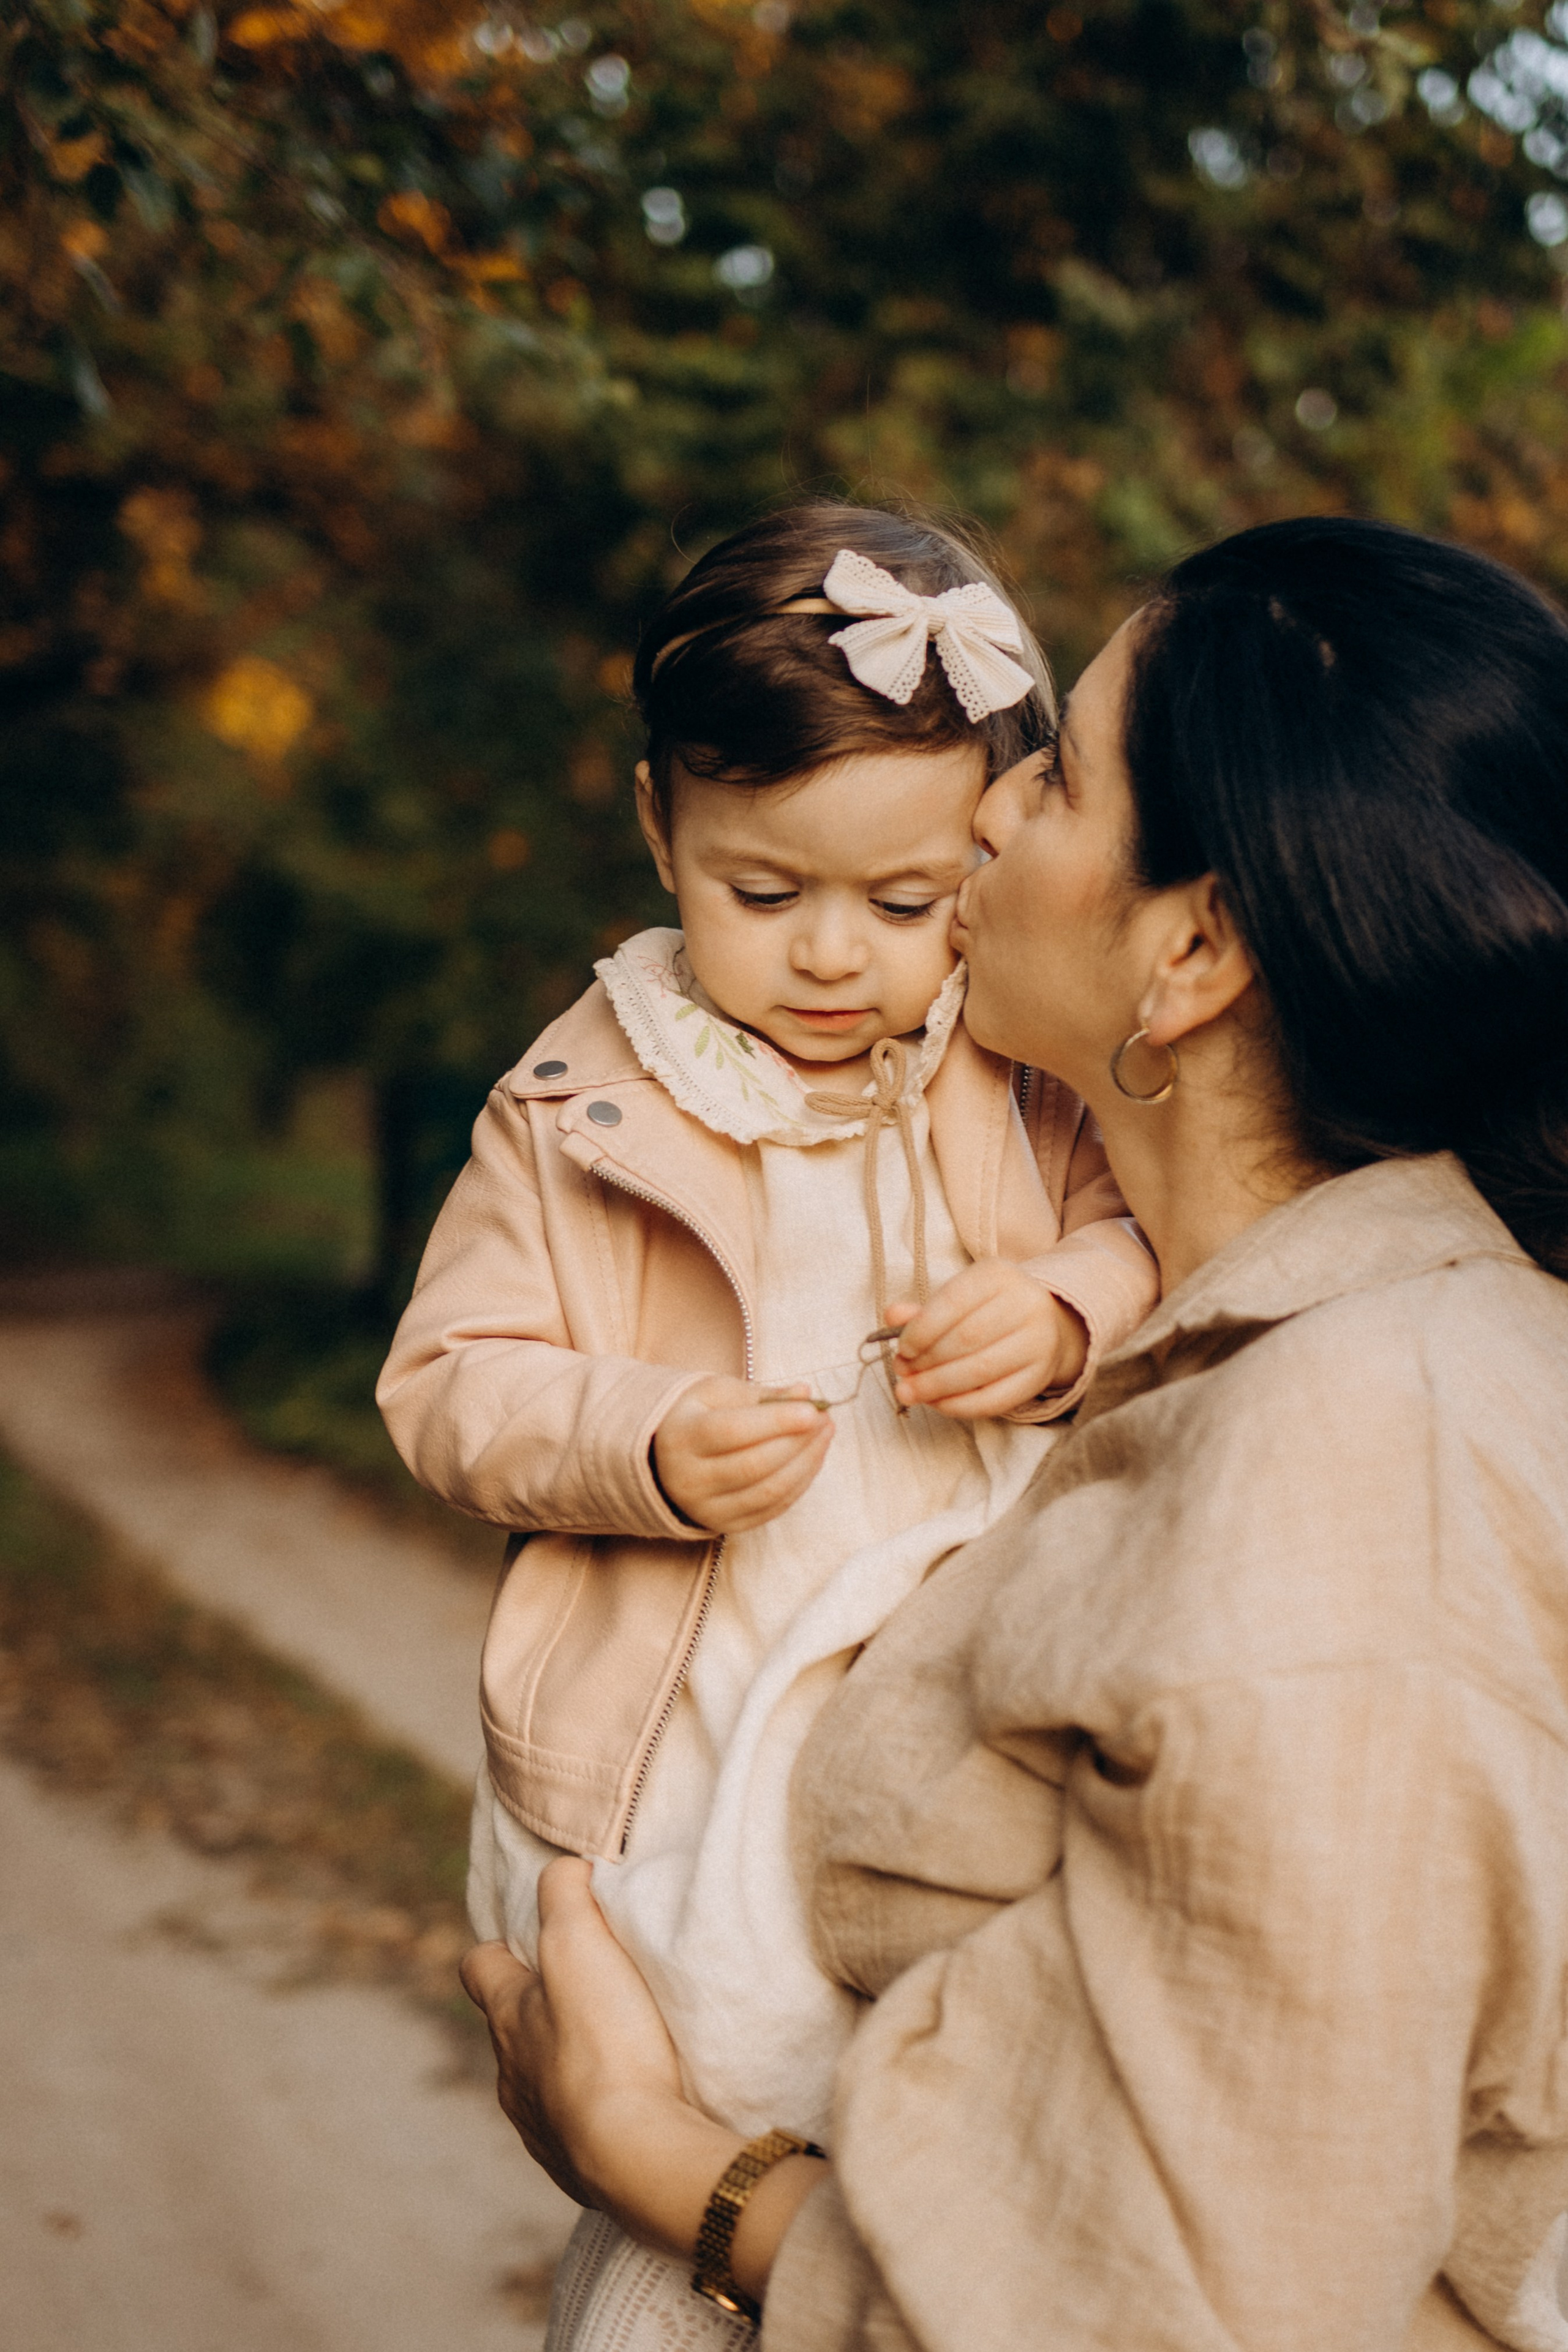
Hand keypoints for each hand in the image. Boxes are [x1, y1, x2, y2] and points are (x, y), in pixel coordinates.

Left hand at [461, 1860, 823, 2295]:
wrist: (636, 2155)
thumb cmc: (604, 2041)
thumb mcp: (579, 1941)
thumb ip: (564, 1894)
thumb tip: (562, 1868)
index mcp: (507, 2018)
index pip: (478, 1968)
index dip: (498, 1949)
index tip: (530, 1938)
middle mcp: (511, 2074)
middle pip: (511, 2028)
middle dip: (540, 2007)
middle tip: (589, 1989)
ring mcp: (539, 2125)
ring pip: (541, 2081)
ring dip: (568, 2062)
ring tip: (618, 2048)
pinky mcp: (574, 2167)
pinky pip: (574, 2129)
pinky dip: (595, 2111)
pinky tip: (631, 2104)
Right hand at [653, 1375, 831, 1532]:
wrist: (663, 1460)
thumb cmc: (698, 1417)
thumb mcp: (719, 1394)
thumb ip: (762, 1395)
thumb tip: (806, 1394)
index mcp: (681, 1437)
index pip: (732, 1432)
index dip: (777, 1421)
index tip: (813, 1410)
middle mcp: (688, 1479)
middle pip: (754, 1465)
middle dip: (798, 1442)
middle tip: (825, 1419)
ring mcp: (705, 1508)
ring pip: (768, 1492)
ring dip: (806, 1463)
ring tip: (825, 1435)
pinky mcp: (725, 1526)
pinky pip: (772, 1509)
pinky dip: (800, 1484)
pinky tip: (812, 1459)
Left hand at [885, 1258, 1087, 1418]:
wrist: (1041, 1324)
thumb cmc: (987, 1310)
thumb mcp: (957, 1299)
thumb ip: (923, 1311)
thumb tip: (892, 1317)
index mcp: (998, 1275)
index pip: (954, 1301)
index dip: (922, 1329)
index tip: (902, 1349)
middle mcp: (1025, 1304)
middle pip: (966, 1338)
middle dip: (926, 1362)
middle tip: (902, 1374)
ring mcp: (1038, 1341)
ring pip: (980, 1370)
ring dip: (937, 1386)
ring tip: (911, 1391)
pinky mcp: (1039, 1375)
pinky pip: (996, 1398)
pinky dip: (960, 1405)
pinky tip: (937, 1403)